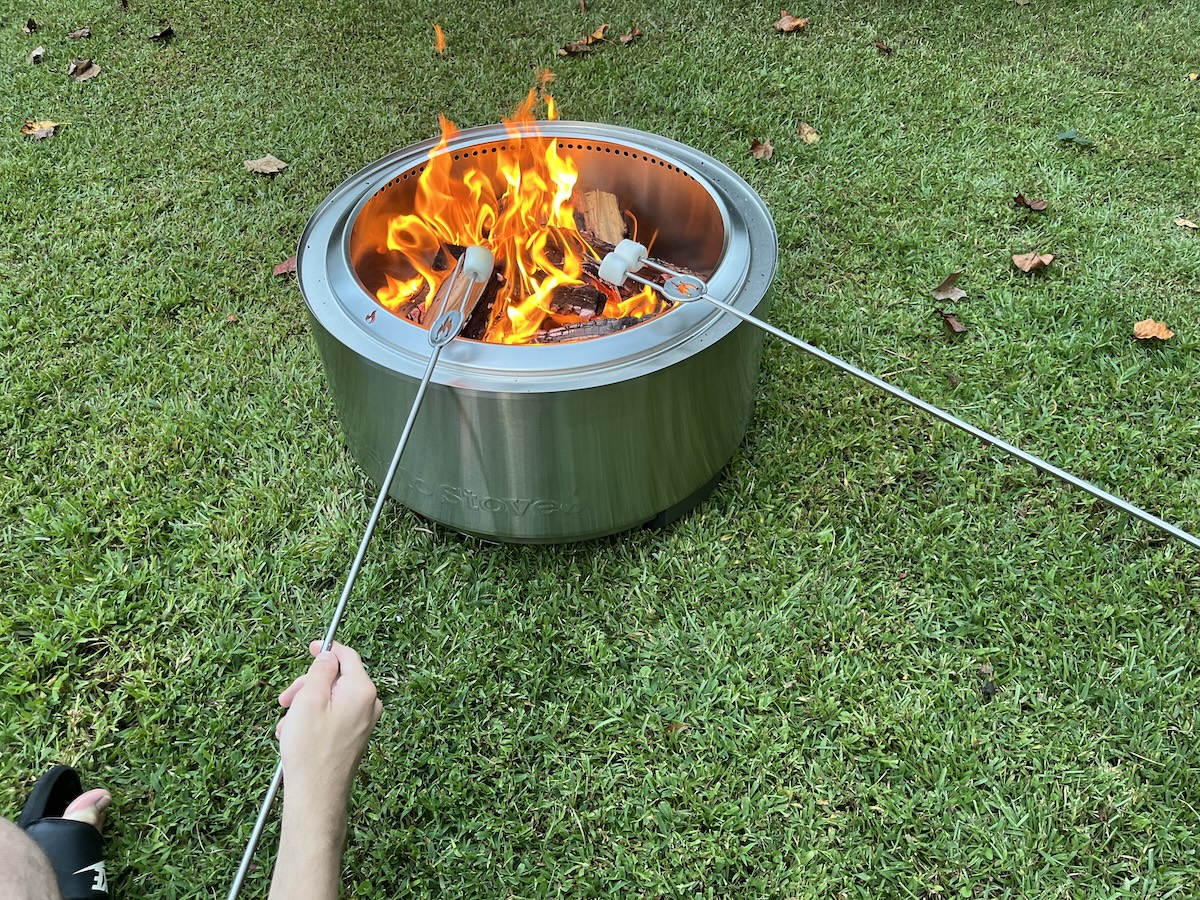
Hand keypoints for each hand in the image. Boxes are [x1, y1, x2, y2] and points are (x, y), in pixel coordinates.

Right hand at [276, 641, 382, 812]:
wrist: (317, 795)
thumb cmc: (311, 750)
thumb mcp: (310, 700)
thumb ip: (321, 671)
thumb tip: (329, 656)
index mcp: (362, 690)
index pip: (348, 657)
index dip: (327, 651)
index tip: (311, 648)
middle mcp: (369, 704)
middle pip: (337, 679)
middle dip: (308, 686)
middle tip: (286, 700)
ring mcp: (364, 722)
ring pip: (331, 699)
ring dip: (306, 706)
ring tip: (287, 726)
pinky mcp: (355, 736)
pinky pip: (333, 717)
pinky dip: (312, 720)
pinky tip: (294, 736)